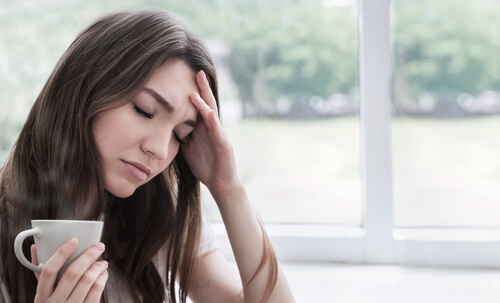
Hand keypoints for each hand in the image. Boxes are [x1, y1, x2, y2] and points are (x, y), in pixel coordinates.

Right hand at [30, 238, 107, 302]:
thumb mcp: (42, 294)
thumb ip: (40, 273)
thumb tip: (36, 248)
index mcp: (41, 296)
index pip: (49, 271)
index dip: (62, 253)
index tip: (74, 240)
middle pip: (73, 273)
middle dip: (88, 256)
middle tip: (99, 246)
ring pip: (88, 281)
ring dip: (98, 267)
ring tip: (103, 262)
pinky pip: (97, 292)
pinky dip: (103, 279)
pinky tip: (103, 274)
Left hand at [181, 71, 240, 199]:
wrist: (220, 184)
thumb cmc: (204, 164)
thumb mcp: (188, 147)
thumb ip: (180, 134)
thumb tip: (163, 124)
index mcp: (202, 127)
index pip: (197, 105)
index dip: (192, 91)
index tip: (183, 76)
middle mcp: (212, 128)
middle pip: (207, 104)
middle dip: (202, 88)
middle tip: (197, 71)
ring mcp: (219, 135)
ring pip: (212, 116)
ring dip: (204, 103)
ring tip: (197, 90)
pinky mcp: (224, 146)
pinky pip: (218, 133)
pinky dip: (214, 123)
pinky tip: (209, 114)